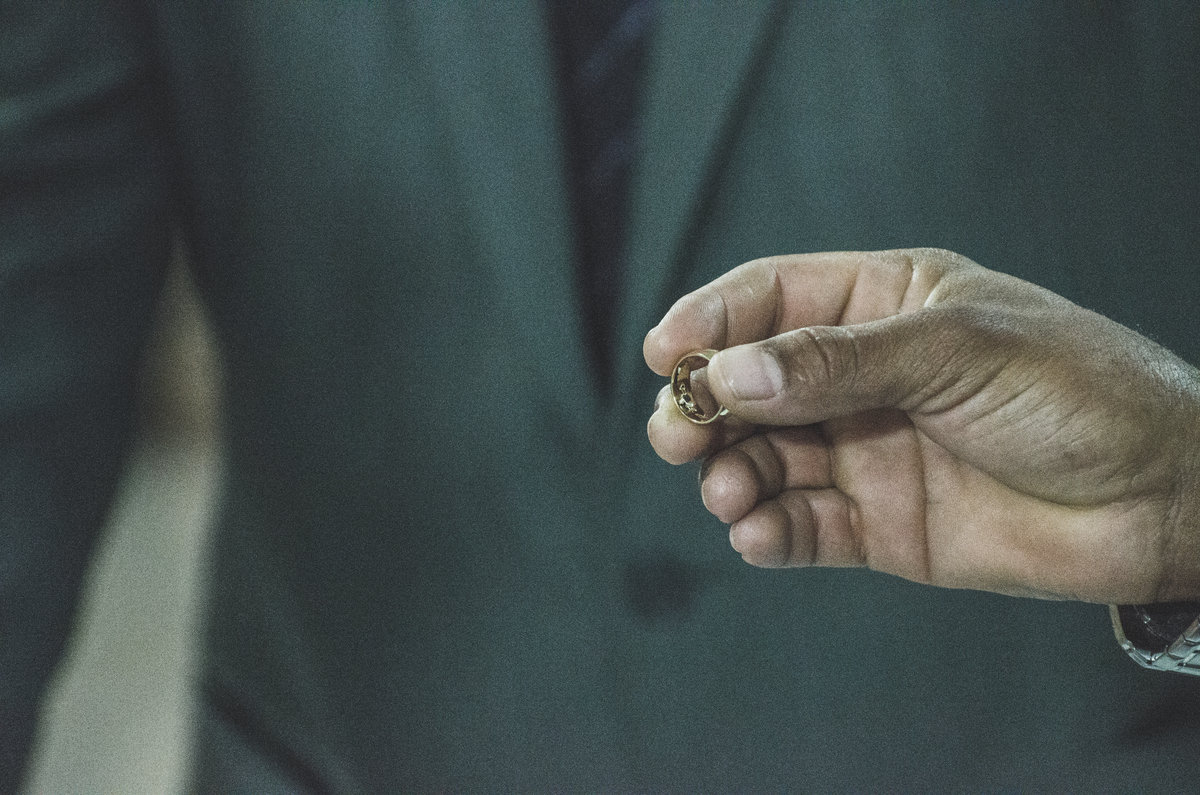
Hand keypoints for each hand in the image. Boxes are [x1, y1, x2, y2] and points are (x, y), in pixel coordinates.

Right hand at [644, 249, 1199, 603]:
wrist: (1164, 500)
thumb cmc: (1082, 393)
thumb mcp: (958, 350)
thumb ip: (840, 363)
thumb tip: (733, 374)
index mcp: (884, 306)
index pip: (771, 300)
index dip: (710, 321)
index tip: (665, 352)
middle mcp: (862, 379)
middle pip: (750, 385)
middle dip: (704, 408)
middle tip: (679, 432)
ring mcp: (866, 451)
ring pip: (764, 459)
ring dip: (730, 473)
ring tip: (730, 490)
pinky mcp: (878, 525)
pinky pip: (802, 527)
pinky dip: (768, 532)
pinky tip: (759, 533)